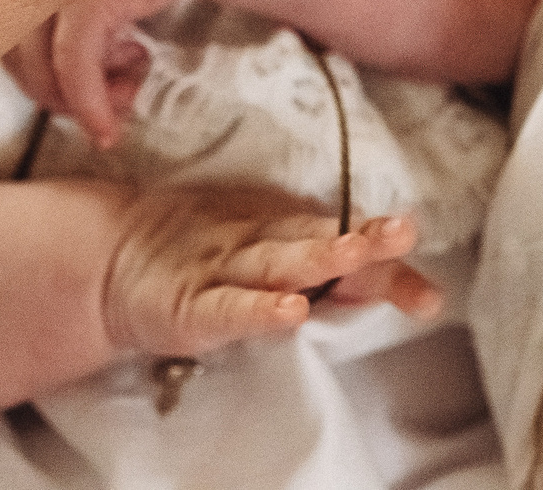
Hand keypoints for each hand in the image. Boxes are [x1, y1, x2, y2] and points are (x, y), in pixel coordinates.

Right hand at [104, 188, 439, 359]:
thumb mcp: (266, 266)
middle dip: (362, 243)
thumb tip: (412, 288)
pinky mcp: (192, 302)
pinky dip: (260, 309)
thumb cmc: (202, 260)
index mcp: (287, 233)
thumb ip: (331, 277)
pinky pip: (229, 308)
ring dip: (319, 256)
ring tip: (356, 251)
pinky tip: (290, 311)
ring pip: (278, 262)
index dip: (387, 270)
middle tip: (402, 232)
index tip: (429, 295)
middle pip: (318, 242)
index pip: (347, 249)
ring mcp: (225, 268)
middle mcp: (262, 244)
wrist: (114, 257)